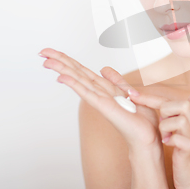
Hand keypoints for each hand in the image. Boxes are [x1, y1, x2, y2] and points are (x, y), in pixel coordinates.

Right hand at [39, 48, 160, 153]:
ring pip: (78, 81)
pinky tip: (62, 77)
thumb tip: (104, 69)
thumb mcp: (130, 92)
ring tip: (46, 61)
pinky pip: (87, 93)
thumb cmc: (140, 119)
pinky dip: (75, 84)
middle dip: (60, 62)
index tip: (52, 52)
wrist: (147, 137)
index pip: (83, 71)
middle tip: (42, 51)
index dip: (69, 61)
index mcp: (105, 88)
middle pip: (77, 73)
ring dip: (62, 70)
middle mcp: (99, 93)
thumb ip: (116, 81)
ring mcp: (100, 100)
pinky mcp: (104, 107)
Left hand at [128, 87, 189, 188]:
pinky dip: (170, 140)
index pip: (172, 100)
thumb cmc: (188, 153)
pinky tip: (167, 144)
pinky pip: (179, 138)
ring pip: (179, 120)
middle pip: (181, 105)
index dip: (151, 97)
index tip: (131, 93)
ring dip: (166, 127)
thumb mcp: (189, 129)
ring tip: (165, 137)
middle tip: (160, 123)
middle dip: (164, 111)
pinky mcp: (189, 150)